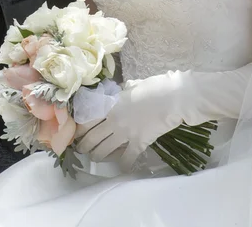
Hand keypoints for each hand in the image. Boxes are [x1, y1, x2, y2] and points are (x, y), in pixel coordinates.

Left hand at [77, 65, 251, 170]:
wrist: (174, 97)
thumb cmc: (155, 87)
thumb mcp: (133, 85)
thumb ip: (124, 91)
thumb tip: (123, 90)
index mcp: (110, 105)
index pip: (86, 120)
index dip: (79, 130)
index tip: (77, 134)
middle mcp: (114, 120)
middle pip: (91, 139)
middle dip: (84, 147)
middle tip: (83, 150)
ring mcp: (125, 133)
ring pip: (103, 151)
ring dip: (98, 157)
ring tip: (97, 158)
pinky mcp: (139, 143)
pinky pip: (126, 159)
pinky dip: (123, 165)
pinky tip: (122, 167)